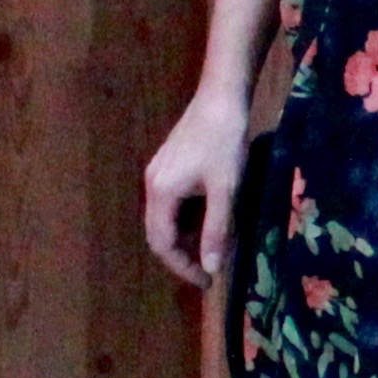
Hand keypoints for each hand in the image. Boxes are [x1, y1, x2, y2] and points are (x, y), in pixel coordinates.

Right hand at [141, 87, 247, 289]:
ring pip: (163, 218)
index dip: (183, 266)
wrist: (221, 97)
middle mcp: (152, 185)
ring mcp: (157, 173)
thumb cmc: (225, 143)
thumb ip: (217, 230)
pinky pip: (170, 203)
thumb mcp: (226, 190)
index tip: (207, 280)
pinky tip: (207, 219)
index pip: (162, 244)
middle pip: (157, 233)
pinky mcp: (167, 165)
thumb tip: (211, 268)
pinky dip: (185, 219)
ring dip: (183, 237)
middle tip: (208, 270)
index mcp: (161, 193)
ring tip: (211, 247)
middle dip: (181, 255)